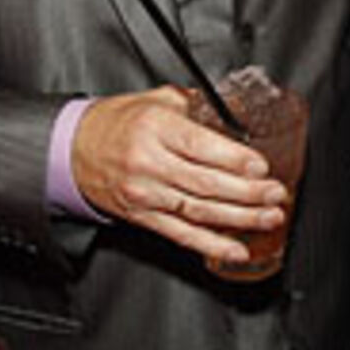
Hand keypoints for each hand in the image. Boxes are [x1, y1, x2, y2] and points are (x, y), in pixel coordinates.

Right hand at [71, 86, 285, 263]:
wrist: (74, 150)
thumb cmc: (116, 122)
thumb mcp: (155, 99)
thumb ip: (196, 104)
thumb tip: (236, 109)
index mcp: (156, 129)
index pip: (200, 147)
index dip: (235, 160)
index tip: (261, 166)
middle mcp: (150, 163)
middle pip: (206, 183)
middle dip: (248, 193)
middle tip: (276, 194)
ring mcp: (146, 195)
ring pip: (200, 211)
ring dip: (240, 219)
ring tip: (269, 218)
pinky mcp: (144, 217)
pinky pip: (182, 235)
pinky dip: (212, 245)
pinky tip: (236, 249)